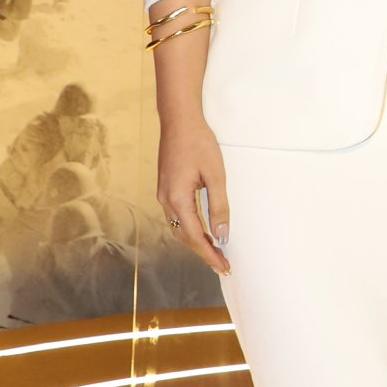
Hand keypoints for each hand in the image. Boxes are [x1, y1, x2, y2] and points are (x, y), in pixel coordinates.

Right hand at [157, 117, 230, 274]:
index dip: (210, 254)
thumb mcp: (215, 175)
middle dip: (203, 252)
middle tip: (223, 265)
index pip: (194, 236)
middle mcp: (165, 200)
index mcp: (177, 199)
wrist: (179, 120)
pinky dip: (189, 229)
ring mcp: (163, 194)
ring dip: (195, 242)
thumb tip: (222, 235)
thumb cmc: (199, 143)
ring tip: (215, 253)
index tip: (224, 267)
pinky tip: (202, 232)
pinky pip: (176, 217)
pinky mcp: (165, 188)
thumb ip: (219, 207)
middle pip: (184, 236)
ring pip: (178, 228)